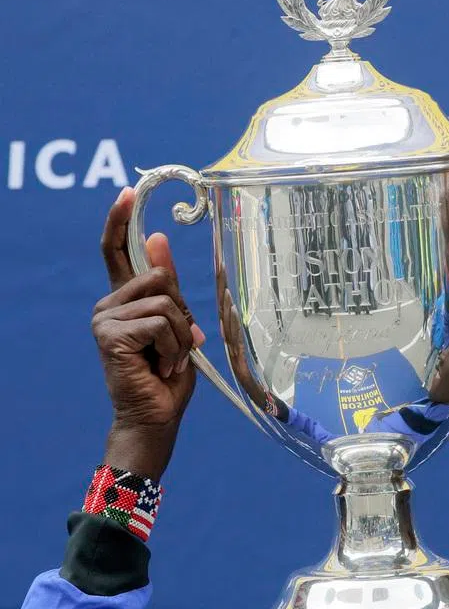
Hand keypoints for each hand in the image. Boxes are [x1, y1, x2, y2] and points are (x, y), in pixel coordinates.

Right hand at [93, 187, 204, 478]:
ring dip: (181, 336)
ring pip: (165, 302)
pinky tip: (162, 367)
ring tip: (170, 360)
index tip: (128, 192)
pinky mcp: (110, 334)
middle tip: (179, 344)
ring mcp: (105, 318)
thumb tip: (157, 238)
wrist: (156, 416)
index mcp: (124, 300)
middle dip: (183, 311)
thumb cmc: (168, 375)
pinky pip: (160, 323)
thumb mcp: (176, 325)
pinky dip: (173, 347)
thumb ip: (168, 286)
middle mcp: (109, 304)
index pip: (115, 250)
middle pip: (160, 277)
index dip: (120, 221)